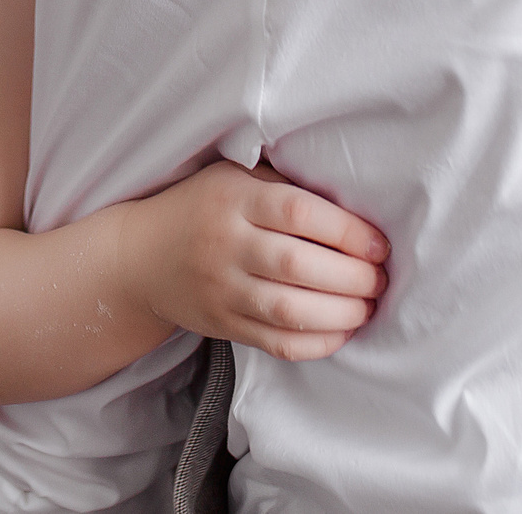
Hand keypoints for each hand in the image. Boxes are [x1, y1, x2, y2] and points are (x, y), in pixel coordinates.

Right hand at [118, 160, 387, 361]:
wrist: (141, 256)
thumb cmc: (203, 207)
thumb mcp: (235, 178)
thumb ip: (283, 187)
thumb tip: (355, 208)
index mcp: (235, 198)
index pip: (300, 213)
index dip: (348, 231)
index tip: (378, 245)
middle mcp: (227, 244)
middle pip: (299, 265)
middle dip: (353, 277)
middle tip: (380, 279)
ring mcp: (222, 289)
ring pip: (289, 309)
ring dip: (341, 313)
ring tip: (367, 306)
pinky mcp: (222, 324)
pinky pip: (275, 342)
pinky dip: (315, 343)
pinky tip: (340, 332)